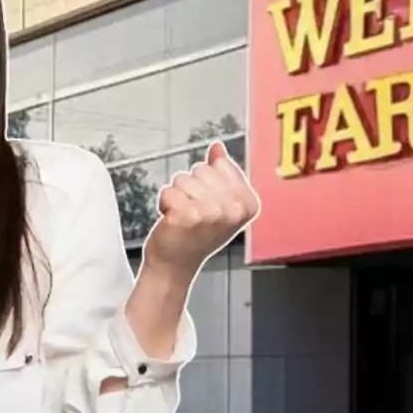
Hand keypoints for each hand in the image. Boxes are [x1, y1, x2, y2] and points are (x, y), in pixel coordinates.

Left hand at [143, 142, 259, 279]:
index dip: (208, 181)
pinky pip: (168, 191)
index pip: (221, 164)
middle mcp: (233, 209)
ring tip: (184, 217)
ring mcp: (212, 212)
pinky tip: (172, 221)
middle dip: (191, 187)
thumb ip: (221, 173)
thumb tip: (218, 147)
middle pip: (201, 169)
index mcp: (248, 203)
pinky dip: (165, 204)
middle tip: (194, 213)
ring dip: (177, 196)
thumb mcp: (219, 204)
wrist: (176, 265)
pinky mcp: (188, 215)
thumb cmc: (197, 235)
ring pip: (182, 178)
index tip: (209, 204)